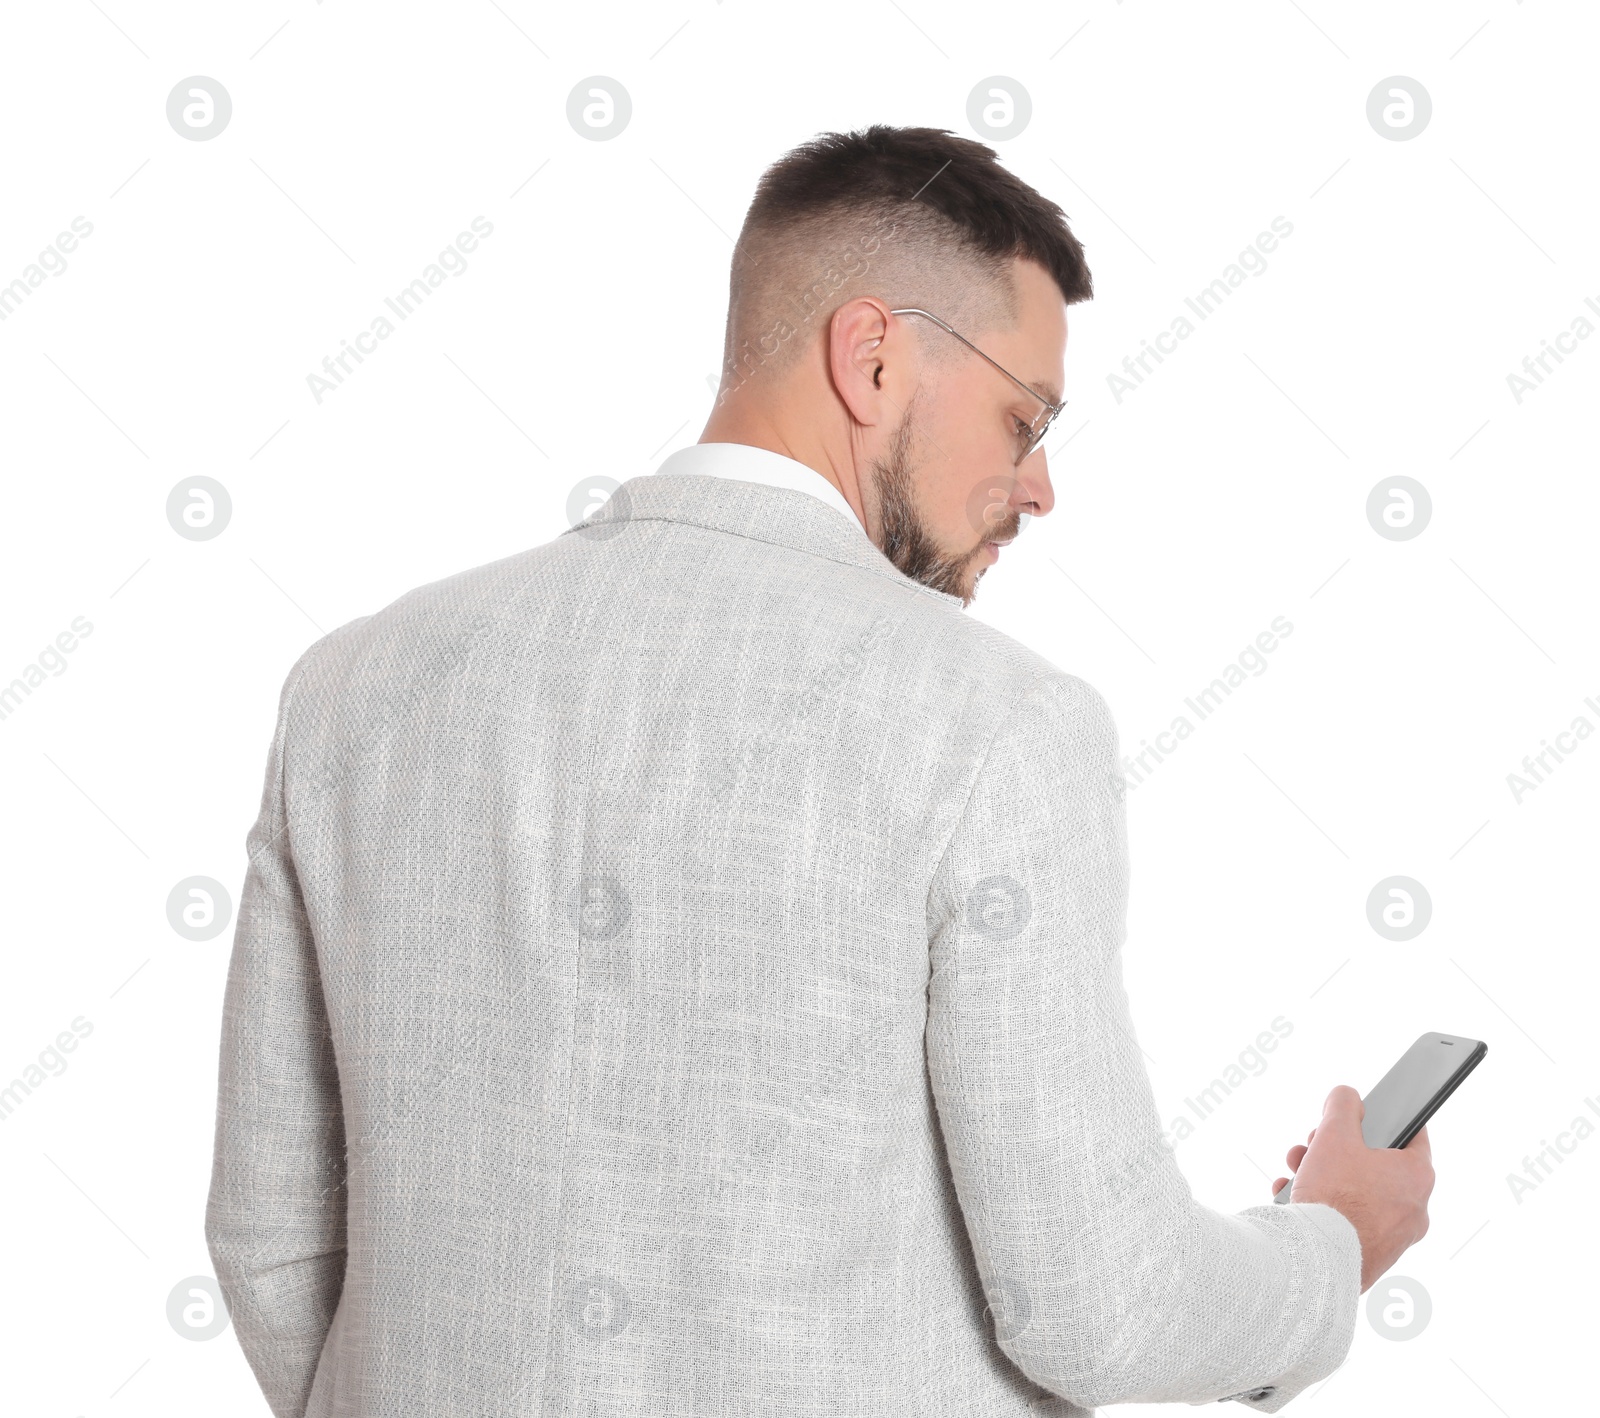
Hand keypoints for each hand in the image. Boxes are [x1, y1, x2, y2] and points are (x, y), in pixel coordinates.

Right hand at [1270, 1084, 1433, 1292]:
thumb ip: (1343, 1106)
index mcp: (1417, 1177)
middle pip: (1375, 1165)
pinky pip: (1348, 1222)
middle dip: (1336, 1149)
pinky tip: (1294, 1202)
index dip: (1382, 1118)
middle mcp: (1415, 1210)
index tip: (1359, 1115)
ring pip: (1358, 1193)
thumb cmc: (1334, 1198)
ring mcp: (1395, 1238)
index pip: (1414, 1135)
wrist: (1317, 1261)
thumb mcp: (1334, 1135)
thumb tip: (1348, 1097)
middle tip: (1313, 1145)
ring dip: (1323, 1176)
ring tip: (1295, 1173)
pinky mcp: (1372, 1257)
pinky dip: (1323, 1208)